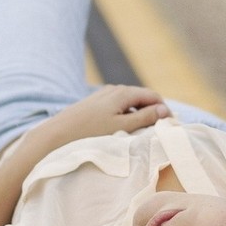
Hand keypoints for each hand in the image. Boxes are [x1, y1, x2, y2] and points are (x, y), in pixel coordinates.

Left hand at [37, 85, 168, 149]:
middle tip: (158, 132)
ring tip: (141, 134)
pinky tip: (121, 131)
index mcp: (123, 92)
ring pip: (129, 103)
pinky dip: (125, 117)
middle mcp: (113, 89)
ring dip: (138, 115)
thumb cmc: (90, 133)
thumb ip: (145, 118)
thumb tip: (165, 110)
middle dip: (152, 112)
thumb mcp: (122, 127)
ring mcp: (102, 96)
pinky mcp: (93, 104)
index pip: (153, 95)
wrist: (55, 135)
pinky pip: (117, 107)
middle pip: (141, 98)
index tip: (169, 126)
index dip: (164, 110)